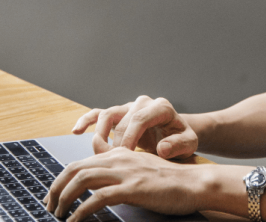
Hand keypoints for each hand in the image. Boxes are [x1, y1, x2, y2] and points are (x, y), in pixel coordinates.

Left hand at [43, 137, 202, 220]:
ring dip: (64, 199)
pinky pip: (98, 198)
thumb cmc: (170, 179)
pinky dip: (81, 211)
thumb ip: (118, 161)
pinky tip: (75, 221)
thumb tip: (96, 158)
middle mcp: (119, 158)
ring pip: (82, 180)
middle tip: (49, 206)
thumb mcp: (140, 165)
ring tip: (58, 215)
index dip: (62, 179)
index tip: (54, 195)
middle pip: (75, 169)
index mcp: (119, 153)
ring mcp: (125, 172)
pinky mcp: (132, 188)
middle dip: (56, 188)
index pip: (81, 162)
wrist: (194, 183)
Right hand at [71, 95, 197, 158]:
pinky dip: (86, 121)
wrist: (177, 135)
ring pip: (107, 114)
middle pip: (122, 119)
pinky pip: (97, 113)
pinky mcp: (117, 114)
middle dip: (115, 142)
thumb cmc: (181, 140)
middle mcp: (142, 103)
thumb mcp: (189, 144)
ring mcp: (128, 107)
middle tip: (112, 162)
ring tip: (99, 152)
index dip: (130, 137)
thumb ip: (179, 145)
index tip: (126, 156)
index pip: (140, 117)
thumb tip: (162, 149)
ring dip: (100, 134)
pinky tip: (76, 131)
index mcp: (161, 107)